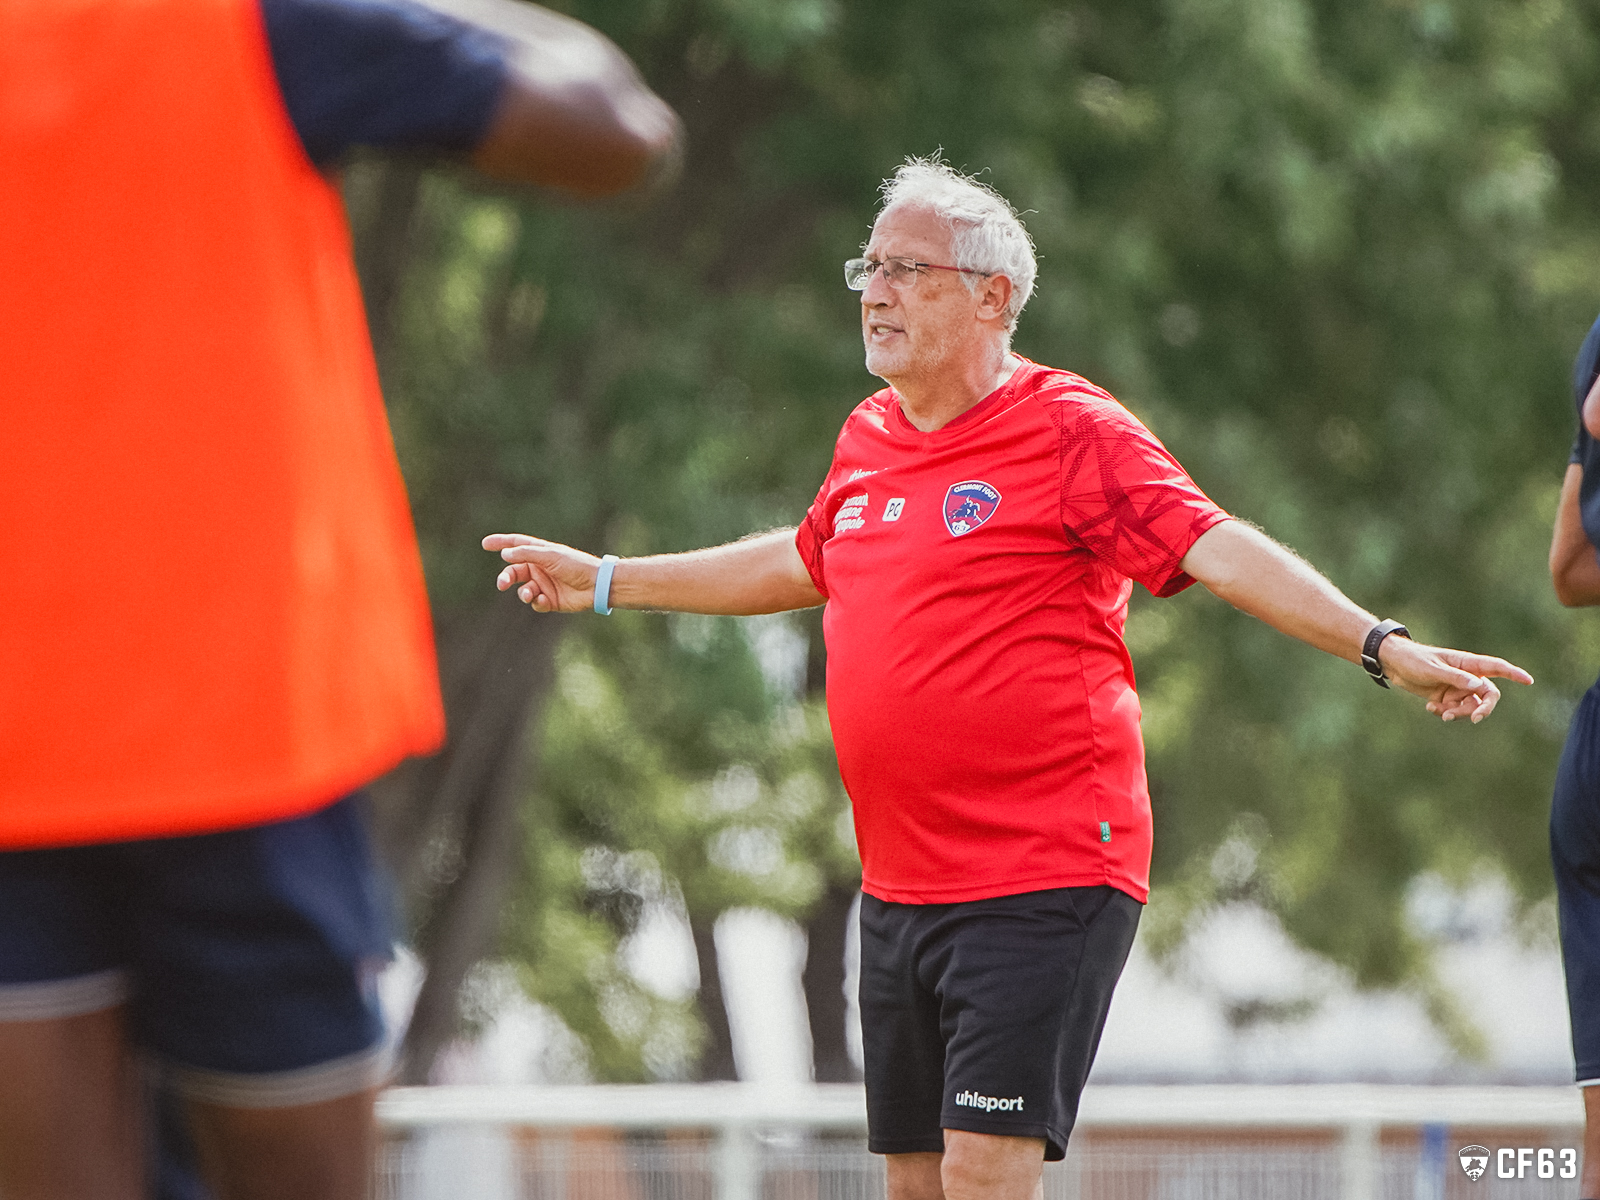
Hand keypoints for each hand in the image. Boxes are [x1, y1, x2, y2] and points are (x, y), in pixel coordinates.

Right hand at [482, 533, 601, 612]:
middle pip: (515, 571)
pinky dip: (536, 602)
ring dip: (523, 592)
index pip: (517, 545)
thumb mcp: (550, 556)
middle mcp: (540, 568)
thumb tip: (505, 554)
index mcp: (541, 553)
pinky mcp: (550, 601)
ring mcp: (544, 585)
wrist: (596, 586)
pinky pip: (535, 602)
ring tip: (530, 593)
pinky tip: (544, 600)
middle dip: (506, 577)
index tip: (485, 543)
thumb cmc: (576, 565)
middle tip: (502, 584)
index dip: (501, 543)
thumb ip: (527, 554)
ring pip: (523, 589)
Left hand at [1378, 637, 1533, 722]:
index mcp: (1466, 663)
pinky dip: (1445, 712)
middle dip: (1483, 708)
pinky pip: (1454, 710)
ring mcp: (1456, 687)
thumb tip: (1478, 685)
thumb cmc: (1413, 660)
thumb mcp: (1432, 669)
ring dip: (1459, 713)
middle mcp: (1465, 676)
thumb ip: (1455, 677)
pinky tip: (1430, 707)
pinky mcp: (1445, 696)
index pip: (1496, 667)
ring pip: (1470, 706)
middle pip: (1487, 694)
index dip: (1513, 674)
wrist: (1392, 664)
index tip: (1529, 680)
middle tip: (1474, 718)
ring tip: (1440, 712)